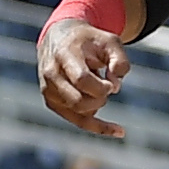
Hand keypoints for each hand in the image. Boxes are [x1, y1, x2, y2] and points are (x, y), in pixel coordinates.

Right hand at [37, 16, 131, 138]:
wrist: (60, 37)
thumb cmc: (90, 40)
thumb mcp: (111, 41)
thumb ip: (120, 61)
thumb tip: (116, 87)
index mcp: (64, 55)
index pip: (82, 80)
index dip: (102, 86)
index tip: (111, 81)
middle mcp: (51, 74)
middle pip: (79, 102)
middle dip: (101, 98)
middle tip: (108, 86)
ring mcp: (49, 90)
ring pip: (78, 113)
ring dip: (98, 106)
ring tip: (100, 87)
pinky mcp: (51, 101)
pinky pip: (76, 120)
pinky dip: (97, 126)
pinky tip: (119, 131)